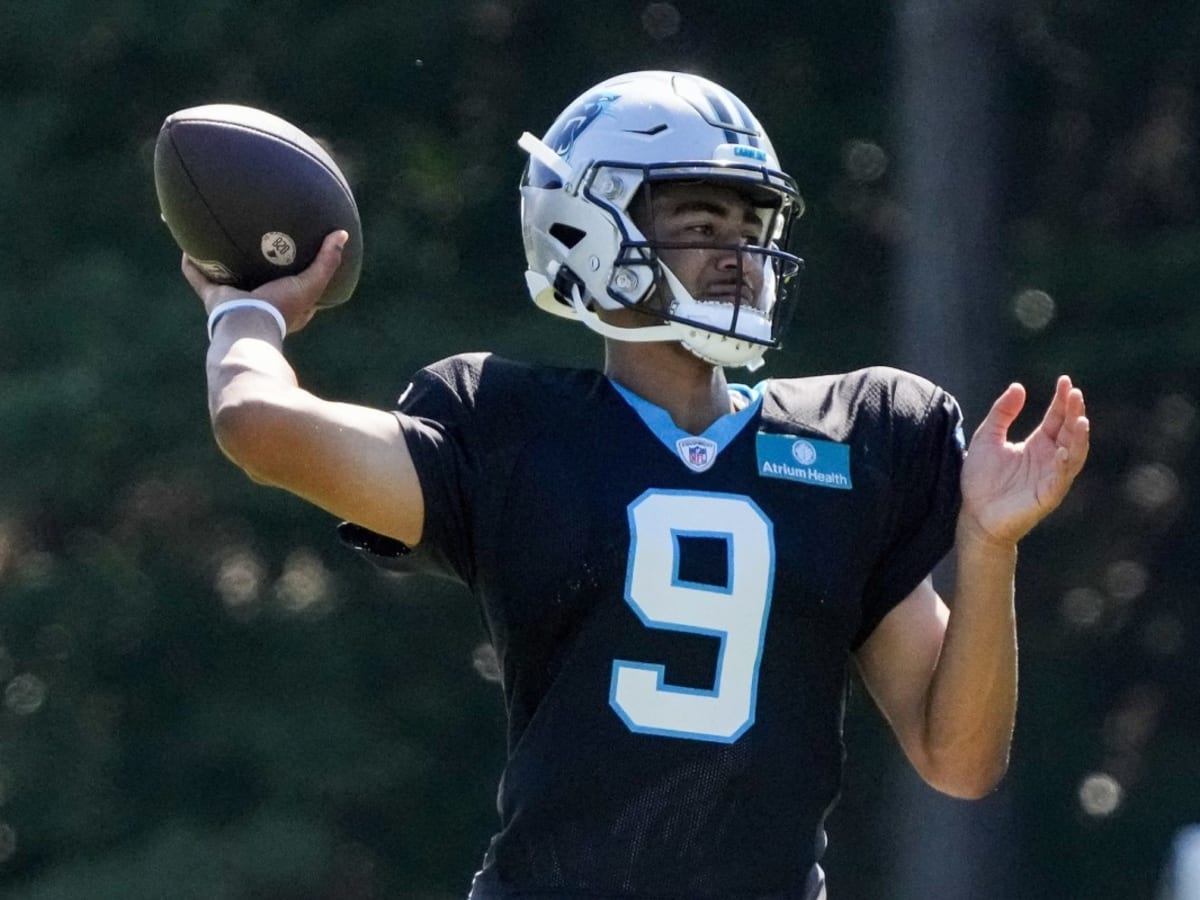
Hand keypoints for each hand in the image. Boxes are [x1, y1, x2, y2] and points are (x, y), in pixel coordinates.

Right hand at [181, 230, 348, 334]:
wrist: (247, 326)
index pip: (293, 285)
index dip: (295, 270)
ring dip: (222, 260)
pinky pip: (198, 277)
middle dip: (256, 262)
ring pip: (227, 276)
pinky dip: (192, 264)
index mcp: (283, 304)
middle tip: (255, 237)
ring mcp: (235, 301)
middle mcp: (258, 303)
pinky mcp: (214, 298)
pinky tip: (187, 245)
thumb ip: (327, 262)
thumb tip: (342, 234)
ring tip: (219, 236)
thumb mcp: (311, 284)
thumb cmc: (281, 308)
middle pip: (257, 277)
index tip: (295, 251)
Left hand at [959, 375, 1089, 546]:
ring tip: (1081, 418)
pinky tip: (1064, 451)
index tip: (1065, 381)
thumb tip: (1018, 386)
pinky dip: (1066, 464)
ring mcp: (1052, 476)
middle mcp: (1050, 457)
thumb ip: (1002, 413)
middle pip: (1070, 431)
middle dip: (1074, 412)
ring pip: (1075, 453)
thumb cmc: (981, 479)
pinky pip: (1061, 478)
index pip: (1057, 417)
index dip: (1063, 400)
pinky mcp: (1048, 494)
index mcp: (1038, 443)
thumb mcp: (987, 437)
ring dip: (1079, 436)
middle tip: (1075, 393)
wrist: (974, 514)